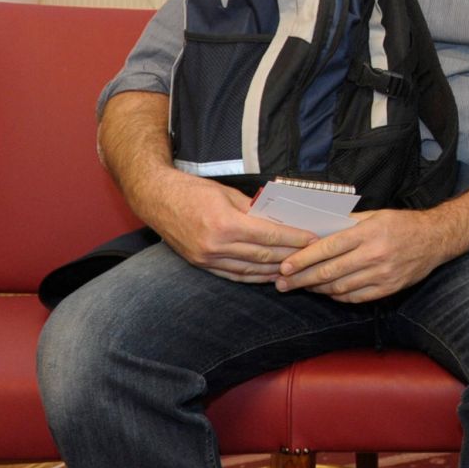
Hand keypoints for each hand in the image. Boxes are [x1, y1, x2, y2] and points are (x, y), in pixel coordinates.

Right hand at [137, 168, 318, 281]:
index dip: (294, 239)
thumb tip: (278, 220)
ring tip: (296, 268)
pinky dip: (254, 277)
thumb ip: (253, 209)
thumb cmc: (192, 191)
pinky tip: (269, 275)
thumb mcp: (228, 194)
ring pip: (250, 269)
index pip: (269, 236)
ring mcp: (207, 258)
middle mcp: (216, 245)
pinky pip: (233, 275)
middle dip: (290, 255)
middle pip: (263, 255)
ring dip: (275, 271)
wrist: (156, 199)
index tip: (312, 239)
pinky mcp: (201, 264)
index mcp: (225, 223)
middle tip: (311, 254)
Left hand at [275, 209, 450, 302]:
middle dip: (302, 278)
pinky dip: (337, 297)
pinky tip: (327, 292)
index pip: (327, 247)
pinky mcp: (388, 288)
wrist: (436, 239)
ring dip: (316, 289)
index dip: (303, 259)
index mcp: (368, 233)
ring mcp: (381, 274)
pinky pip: (355, 297)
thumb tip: (317, 229)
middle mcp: (374, 254)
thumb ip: (347, 223)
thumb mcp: (375, 215)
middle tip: (284, 282)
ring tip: (302, 286)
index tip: (285, 265)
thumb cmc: (403, 224)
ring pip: (339, 288)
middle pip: (329, 271)